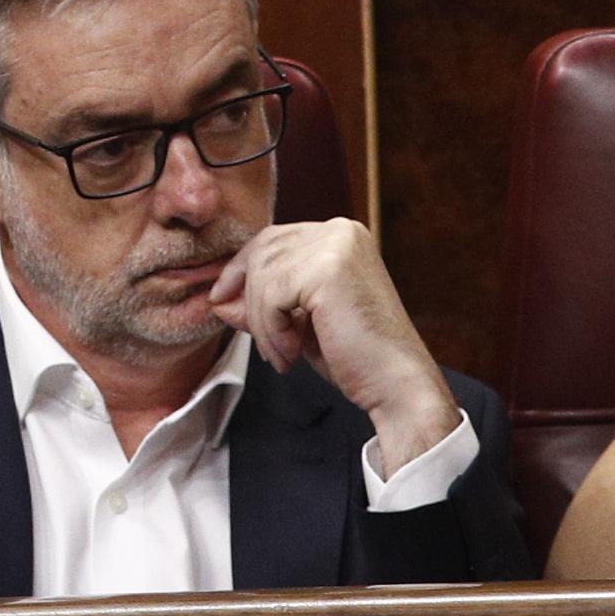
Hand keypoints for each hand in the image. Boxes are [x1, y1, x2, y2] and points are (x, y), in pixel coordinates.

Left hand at [206, 218, 461, 472]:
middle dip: (246, 297)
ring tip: (282, 354)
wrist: (396, 384)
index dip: (241, 270)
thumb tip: (218, 298)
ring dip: (261, 323)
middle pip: (263, 252)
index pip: (272, 239)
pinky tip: (291, 355)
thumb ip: (262, 301)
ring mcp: (336, 246)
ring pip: (262, 276)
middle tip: (256, 339)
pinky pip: (270, 297)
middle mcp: (340, 231)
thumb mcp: (298, 319)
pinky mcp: (327, 270)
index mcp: (340, 234)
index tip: (222, 301)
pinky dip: (271, 332)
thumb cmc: (354, 355)